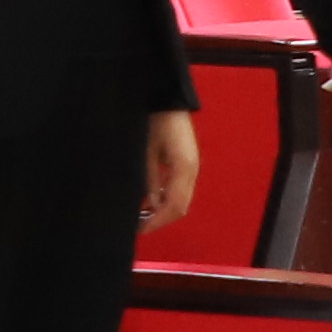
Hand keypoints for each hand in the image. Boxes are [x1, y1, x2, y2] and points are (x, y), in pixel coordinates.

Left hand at [142, 109, 203, 239]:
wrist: (167, 102)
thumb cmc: (154, 123)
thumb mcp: (146, 152)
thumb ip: (149, 179)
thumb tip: (149, 205)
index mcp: (184, 170)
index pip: (174, 206)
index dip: (157, 221)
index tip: (141, 230)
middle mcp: (192, 172)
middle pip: (180, 207)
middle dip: (161, 220)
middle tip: (139, 227)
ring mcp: (192, 169)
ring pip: (181, 200)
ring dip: (164, 211)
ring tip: (142, 217)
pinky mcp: (188, 165)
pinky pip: (180, 189)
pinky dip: (167, 199)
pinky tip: (151, 201)